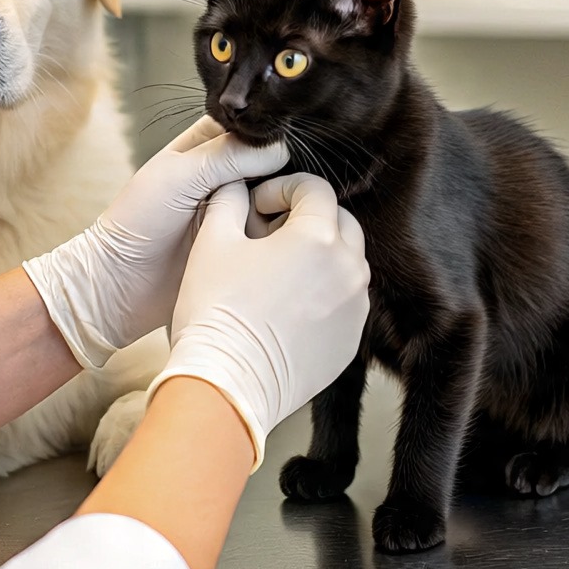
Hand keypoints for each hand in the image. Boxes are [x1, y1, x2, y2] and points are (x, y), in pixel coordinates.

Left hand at [23, 117, 286, 368]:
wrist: (121, 284)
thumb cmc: (138, 221)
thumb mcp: (180, 175)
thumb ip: (228, 156)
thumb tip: (281, 149)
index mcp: (205, 146)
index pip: (251, 127)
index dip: (273, 132)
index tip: (297, 141)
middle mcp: (225, 175)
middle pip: (272, 162)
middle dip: (287, 169)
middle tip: (305, 180)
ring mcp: (237, 210)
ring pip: (279, 195)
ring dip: (288, 201)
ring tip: (299, 208)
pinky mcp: (245, 244)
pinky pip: (275, 231)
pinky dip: (285, 230)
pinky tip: (296, 233)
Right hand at [146, 173, 370, 469]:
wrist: (226, 385)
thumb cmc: (215, 311)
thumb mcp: (213, 241)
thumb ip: (229, 199)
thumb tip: (237, 184)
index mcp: (318, 236)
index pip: (315, 189)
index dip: (282, 188)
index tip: (257, 205)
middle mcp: (349, 268)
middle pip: (340, 223)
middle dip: (308, 219)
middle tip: (269, 234)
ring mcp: (356, 309)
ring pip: (347, 263)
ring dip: (319, 257)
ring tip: (278, 272)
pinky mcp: (351, 342)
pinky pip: (345, 303)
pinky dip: (323, 294)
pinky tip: (286, 308)